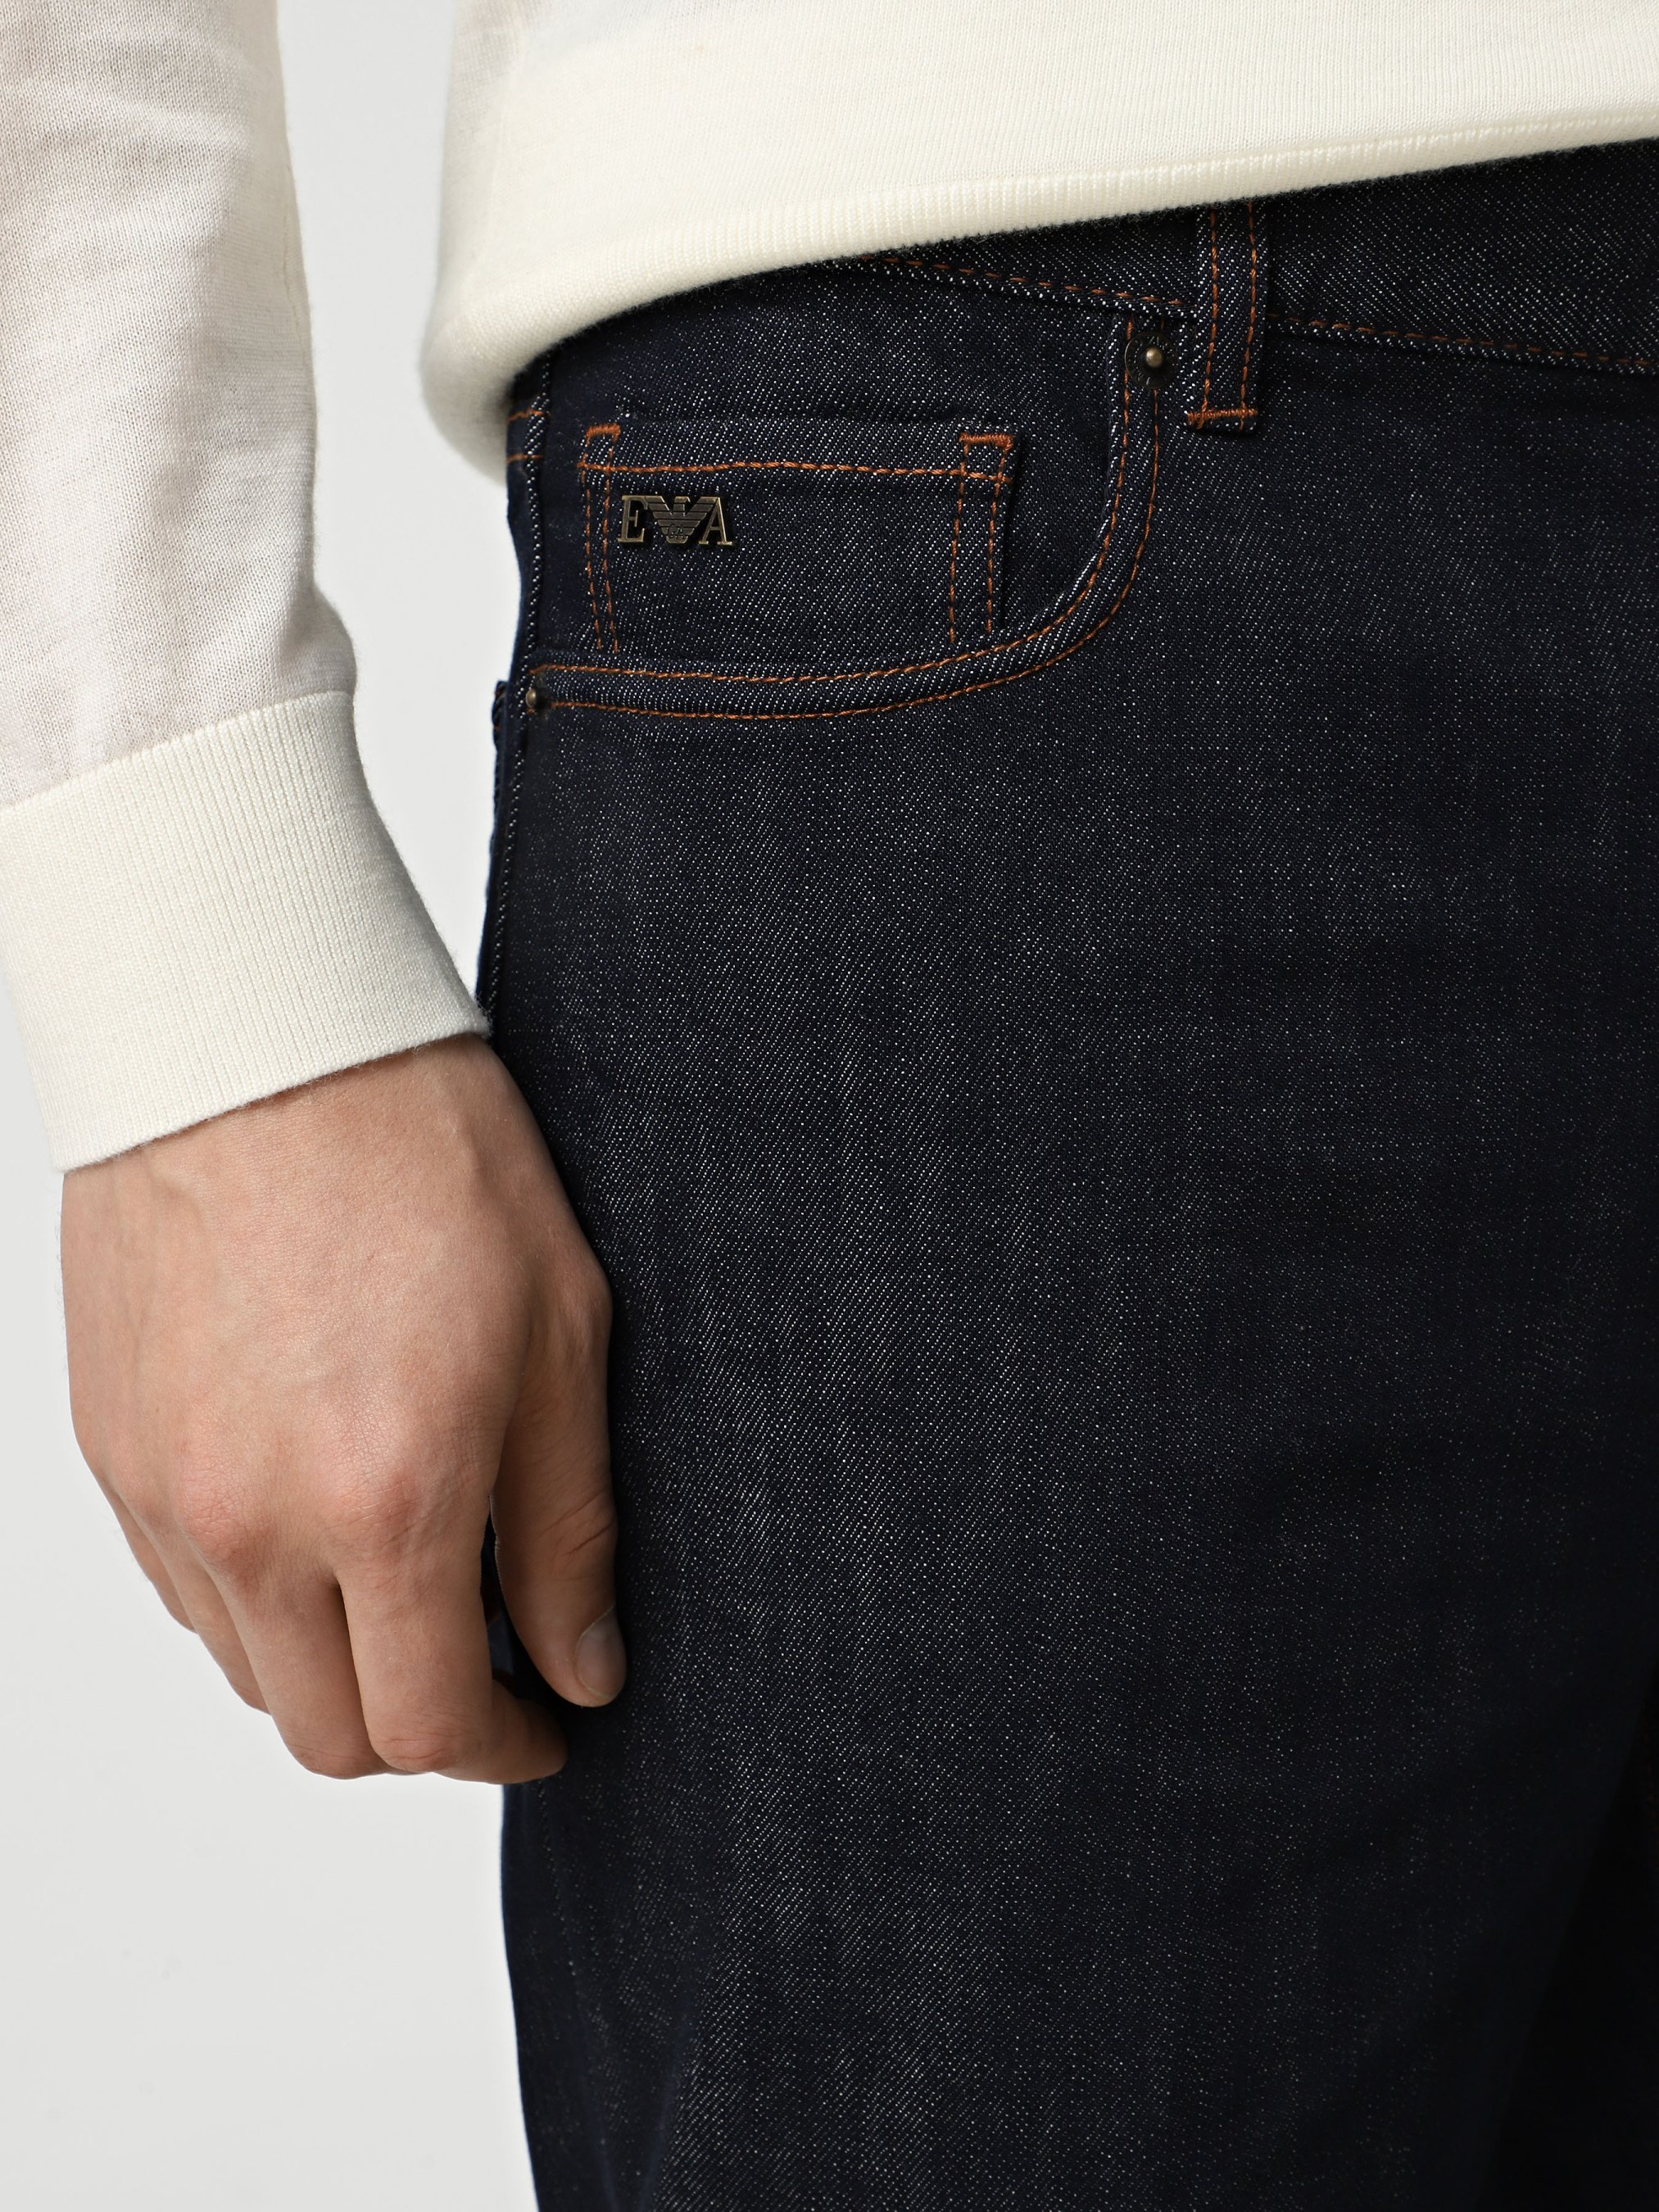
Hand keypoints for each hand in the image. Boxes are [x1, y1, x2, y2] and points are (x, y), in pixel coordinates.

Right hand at [60, 1035, 622, 1781]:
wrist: (259, 1037)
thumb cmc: (424, 1156)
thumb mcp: (560, 1334)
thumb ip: (569, 1530)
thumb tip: (583, 1668)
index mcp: (386, 1498)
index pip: (434, 1726)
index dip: (509, 1748)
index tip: (551, 1720)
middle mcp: (254, 1522)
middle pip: (329, 1736)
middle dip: (423, 1731)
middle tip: (488, 1665)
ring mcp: (166, 1494)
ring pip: (251, 1672)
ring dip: (336, 1667)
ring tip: (407, 1581)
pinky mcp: (109, 1451)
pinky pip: (185, 1591)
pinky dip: (259, 1600)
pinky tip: (320, 1521)